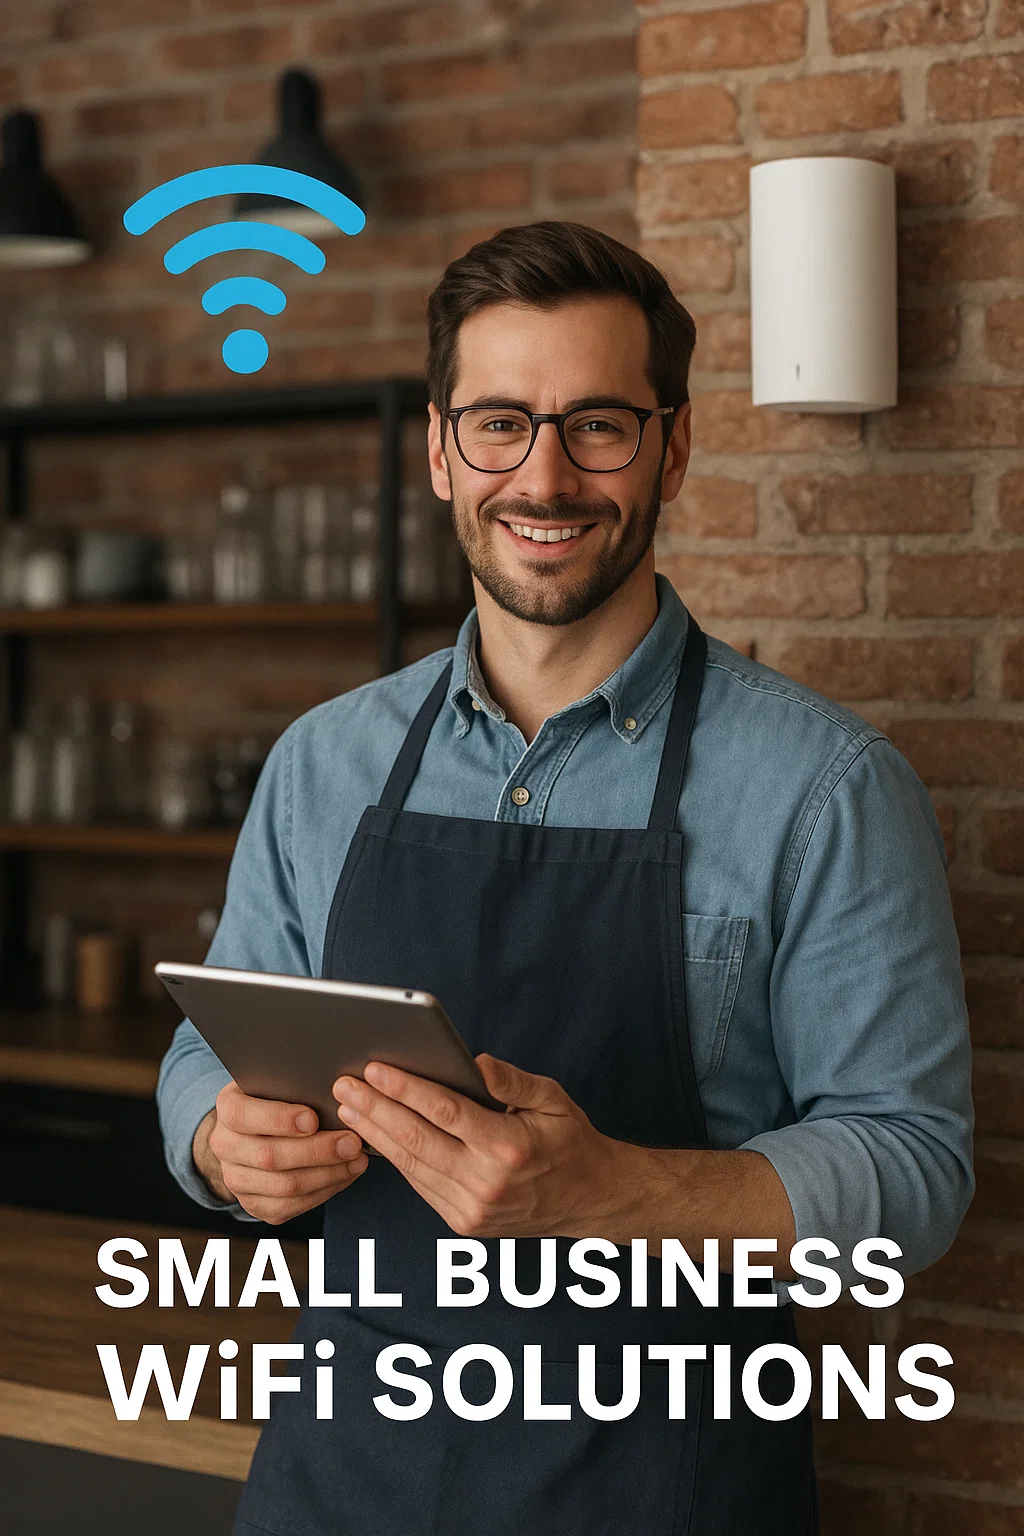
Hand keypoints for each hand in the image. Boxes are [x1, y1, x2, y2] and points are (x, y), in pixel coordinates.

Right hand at [192, 1081, 367, 1224]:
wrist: (253, 1133)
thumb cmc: (276, 1098)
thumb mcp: (277, 1081)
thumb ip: (295, 1084)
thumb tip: (336, 1088)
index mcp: (228, 1109)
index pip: (243, 1116)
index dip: (278, 1119)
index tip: (313, 1119)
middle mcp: (225, 1147)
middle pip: (269, 1157)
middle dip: (317, 1151)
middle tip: (352, 1142)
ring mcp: (236, 1180)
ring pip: (285, 1186)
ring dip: (328, 1174)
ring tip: (357, 1159)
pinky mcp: (254, 1205)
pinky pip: (291, 1206)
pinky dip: (325, 1191)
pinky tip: (346, 1174)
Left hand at [332, 1054, 616, 1237]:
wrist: (587, 1199)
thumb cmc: (569, 1141)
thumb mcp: (553, 1099)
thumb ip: (512, 1081)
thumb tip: (475, 1061)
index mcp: (509, 1147)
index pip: (445, 1112)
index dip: (405, 1088)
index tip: (375, 1068)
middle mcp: (486, 1182)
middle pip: (416, 1139)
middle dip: (374, 1109)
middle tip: (344, 1084)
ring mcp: (471, 1207)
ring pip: (411, 1165)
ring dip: (375, 1134)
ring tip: (349, 1107)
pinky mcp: (461, 1221)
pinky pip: (419, 1184)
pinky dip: (394, 1159)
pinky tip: (374, 1136)